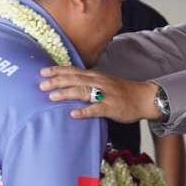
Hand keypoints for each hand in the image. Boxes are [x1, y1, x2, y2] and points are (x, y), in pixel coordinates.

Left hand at [39, 66, 159, 122]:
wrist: (145, 98)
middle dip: (57, 81)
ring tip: (52, 97)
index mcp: (96, 76)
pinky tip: (74, 114)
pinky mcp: (112, 107)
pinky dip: (85, 111)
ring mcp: (106, 94)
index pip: (74, 71)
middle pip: (75, 79)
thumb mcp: (105, 82)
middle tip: (41, 85)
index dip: (58, 70)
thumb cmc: (123, 92)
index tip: (42, 71)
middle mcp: (99, 82)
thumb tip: (70, 85)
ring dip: (67, 93)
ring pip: (83, 91)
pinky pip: (96, 109)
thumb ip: (89, 82)